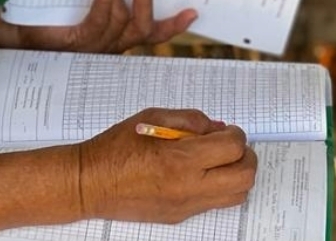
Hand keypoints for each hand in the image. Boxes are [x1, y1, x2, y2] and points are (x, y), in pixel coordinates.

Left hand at [13, 0, 196, 53]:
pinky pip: (99, 21)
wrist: (11, 29)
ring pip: (122, 23)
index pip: (150, 34)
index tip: (193, 10)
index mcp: (116, 36)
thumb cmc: (45, 12)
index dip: (173, 25)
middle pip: (142, 30)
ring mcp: (93, 47)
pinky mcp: (76, 44)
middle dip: (146, 3)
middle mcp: (109, 45)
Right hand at [77, 108, 257, 223]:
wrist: (90, 184)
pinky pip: (214, 203)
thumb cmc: (116, 148)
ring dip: (236, 174)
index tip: (226, 130)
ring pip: (236, 195)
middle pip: (245, 176)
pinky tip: (199, 172)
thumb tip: (216, 127)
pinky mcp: (180, 216)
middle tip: (230, 145)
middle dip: (245, 155)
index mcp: (181, 160)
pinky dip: (218, 186)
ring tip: (217, 160)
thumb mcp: (153, 118)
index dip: (236, 133)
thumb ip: (190, 119)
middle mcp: (188, 186)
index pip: (233, 147)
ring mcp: (186, 205)